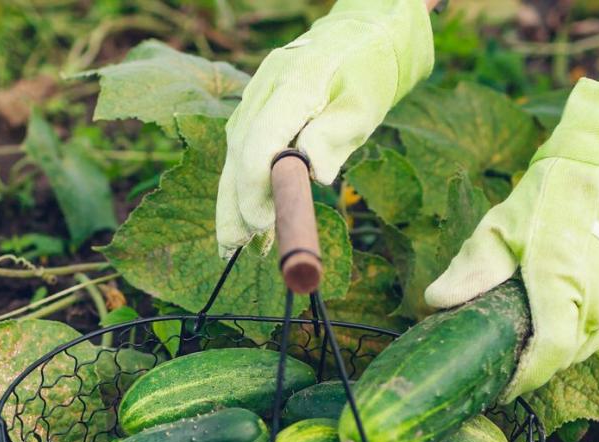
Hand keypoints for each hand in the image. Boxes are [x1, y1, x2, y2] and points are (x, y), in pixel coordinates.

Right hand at [216, 0, 433, 256]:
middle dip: (232, 202)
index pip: (261, 139)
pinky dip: (242, 183)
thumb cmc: (366, 73)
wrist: (356, 37)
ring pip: (234, 152)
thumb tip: (314, 173)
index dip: (254, 185)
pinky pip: (243, 148)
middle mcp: (265, 86)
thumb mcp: (365, 105)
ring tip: (233, 244)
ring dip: (232, 199)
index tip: (259, 224)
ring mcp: (255, 95)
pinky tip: (246, 218)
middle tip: (232, 247)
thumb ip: (336, 136)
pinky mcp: (255, 107)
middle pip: (238, 151)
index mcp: (295, 82)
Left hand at [424, 78, 598, 400]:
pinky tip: (543, 336)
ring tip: (518, 357)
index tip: (501, 388)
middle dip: (533, 372)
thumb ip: (472, 267)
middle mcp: (590, 297)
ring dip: (551, 359)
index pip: (551, 350)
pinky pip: (592, 335)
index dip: (526, 377)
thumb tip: (436, 300)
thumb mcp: (500, 227)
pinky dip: (569, 343)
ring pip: (581, 350)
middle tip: (498, 374)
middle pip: (564, 358)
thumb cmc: (549, 199)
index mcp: (559, 281)